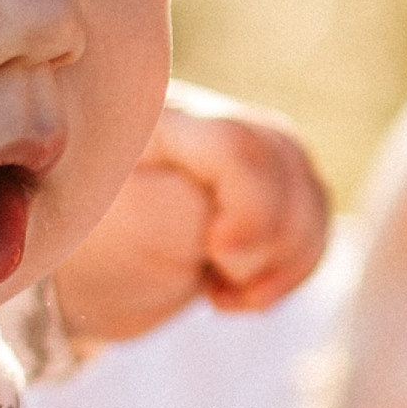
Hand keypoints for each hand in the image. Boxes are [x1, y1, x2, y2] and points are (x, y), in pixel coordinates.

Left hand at [53, 83, 330, 344]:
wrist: (93, 271)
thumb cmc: (96, 243)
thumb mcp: (127, 227)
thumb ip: (189, 211)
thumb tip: (247, 222)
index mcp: (167, 116)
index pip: (239, 148)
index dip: (248, 210)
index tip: (218, 254)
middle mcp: (220, 120)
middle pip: (287, 170)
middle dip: (262, 243)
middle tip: (214, 273)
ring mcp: (253, 154)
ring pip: (310, 201)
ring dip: (277, 264)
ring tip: (220, 287)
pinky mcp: (275, 192)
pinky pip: (313, 230)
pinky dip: (285, 273)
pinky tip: (239, 291)